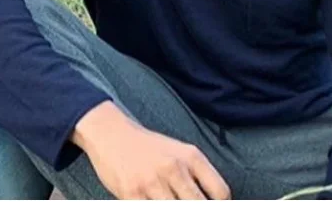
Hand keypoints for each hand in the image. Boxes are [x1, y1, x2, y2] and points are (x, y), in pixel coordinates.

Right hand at [72, 102, 230, 199]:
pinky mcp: (132, 194)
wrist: (111, 134)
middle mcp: (174, 168)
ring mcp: (153, 182)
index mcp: (191, 157)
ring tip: (168, 200)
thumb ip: (197, 174)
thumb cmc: (147, 147)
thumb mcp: (178, 152)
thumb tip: (213, 199)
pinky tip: (152, 202)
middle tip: (186, 202)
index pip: (220, 192)